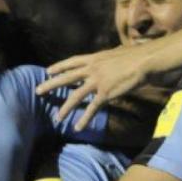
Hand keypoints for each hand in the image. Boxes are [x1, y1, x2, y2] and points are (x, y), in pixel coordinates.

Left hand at [35, 44, 150, 129]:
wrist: (143, 62)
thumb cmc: (135, 57)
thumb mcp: (116, 54)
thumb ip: (107, 59)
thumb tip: (107, 59)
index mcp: (94, 58)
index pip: (72, 62)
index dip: (59, 66)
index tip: (48, 70)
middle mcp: (92, 69)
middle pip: (66, 78)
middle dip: (51, 85)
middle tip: (38, 91)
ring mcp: (97, 81)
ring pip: (76, 95)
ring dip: (65, 108)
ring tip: (57, 118)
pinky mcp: (105, 93)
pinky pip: (92, 108)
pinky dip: (84, 119)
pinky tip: (77, 127)